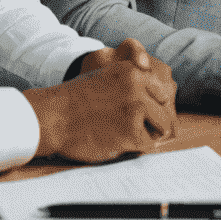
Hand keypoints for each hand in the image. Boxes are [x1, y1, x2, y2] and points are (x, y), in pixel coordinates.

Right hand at [26, 38, 176, 159]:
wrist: (54, 116)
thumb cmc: (75, 99)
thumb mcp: (107, 76)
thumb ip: (132, 82)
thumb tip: (160, 96)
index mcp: (133, 71)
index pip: (163, 91)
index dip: (156, 106)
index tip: (147, 116)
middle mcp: (139, 86)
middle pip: (166, 109)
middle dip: (156, 122)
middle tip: (142, 131)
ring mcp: (136, 108)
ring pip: (162, 127)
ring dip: (149, 135)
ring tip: (130, 137)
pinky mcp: (130, 131)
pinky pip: (148, 144)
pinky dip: (137, 148)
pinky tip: (120, 144)